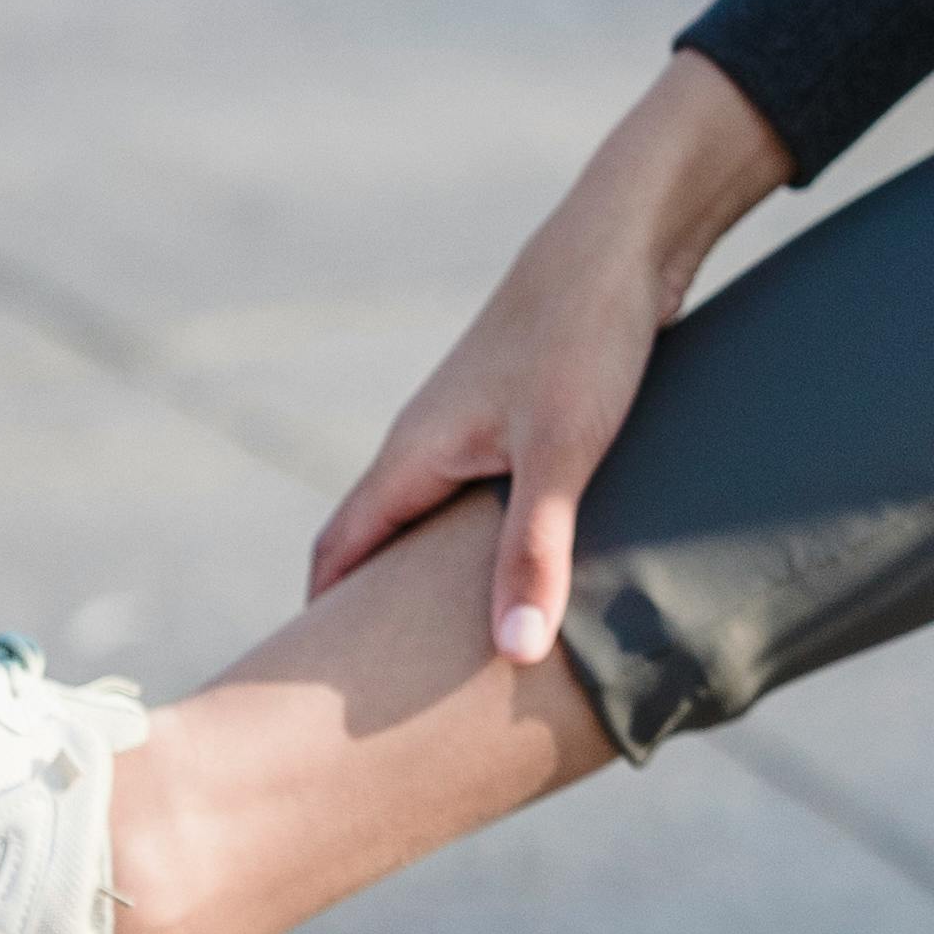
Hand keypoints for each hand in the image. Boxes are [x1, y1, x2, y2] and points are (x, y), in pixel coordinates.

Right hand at [306, 49, 786, 662]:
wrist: (627, 236)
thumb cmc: (586, 332)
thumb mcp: (565, 449)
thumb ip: (536, 551)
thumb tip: (514, 652)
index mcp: (414, 455)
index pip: (339, 553)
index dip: (320, 624)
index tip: (306, 698)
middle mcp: (428, 442)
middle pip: (376, 544)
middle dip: (372, 615)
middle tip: (378, 698)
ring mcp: (473, 426)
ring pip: (431, 521)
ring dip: (432, 580)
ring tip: (451, 654)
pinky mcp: (522, 414)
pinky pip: (480, 497)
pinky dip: (484, 545)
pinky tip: (529, 574)